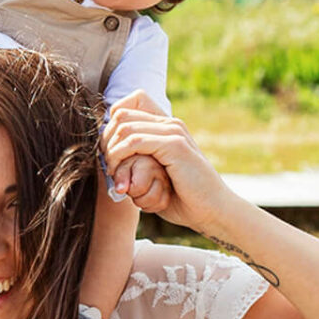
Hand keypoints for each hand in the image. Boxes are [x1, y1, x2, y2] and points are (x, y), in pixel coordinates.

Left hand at [103, 102, 231, 226]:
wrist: (212, 211)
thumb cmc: (181, 198)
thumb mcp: (153, 174)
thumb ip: (135, 160)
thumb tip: (106, 154)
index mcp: (166, 125)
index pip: (126, 107)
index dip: (110, 127)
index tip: (108, 153)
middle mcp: (170, 123)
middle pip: (121, 115)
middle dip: (106, 140)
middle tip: (108, 167)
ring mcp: (174, 132)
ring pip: (124, 128)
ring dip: (111, 152)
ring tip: (113, 174)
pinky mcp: (175, 146)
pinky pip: (135, 142)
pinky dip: (120, 157)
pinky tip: (119, 175)